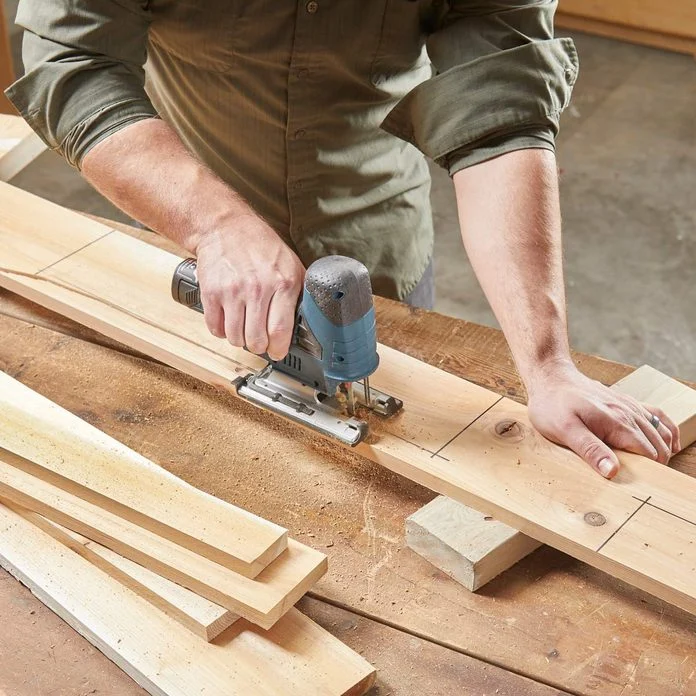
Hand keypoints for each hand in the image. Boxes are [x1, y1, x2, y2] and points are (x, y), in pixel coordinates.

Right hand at [195, 214, 304, 359]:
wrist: (226, 227)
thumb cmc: (260, 246)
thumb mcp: (291, 264)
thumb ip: (299, 292)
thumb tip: (309, 320)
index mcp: (283, 283)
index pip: (281, 330)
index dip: (279, 348)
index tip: (278, 352)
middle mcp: (258, 288)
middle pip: (257, 339)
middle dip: (259, 346)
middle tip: (260, 341)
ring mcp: (232, 292)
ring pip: (235, 337)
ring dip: (240, 339)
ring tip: (244, 329)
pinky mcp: (211, 293)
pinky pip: (215, 328)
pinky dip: (222, 331)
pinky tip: (228, 321)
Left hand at [526, 359, 680, 478]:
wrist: (550, 377)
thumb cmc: (553, 404)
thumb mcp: (565, 431)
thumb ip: (591, 450)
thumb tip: (613, 471)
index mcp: (617, 422)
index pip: (649, 454)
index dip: (648, 472)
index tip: (637, 484)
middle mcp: (629, 413)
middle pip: (658, 445)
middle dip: (657, 465)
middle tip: (640, 481)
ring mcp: (629, 406)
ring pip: (660, 431)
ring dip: (662, 450)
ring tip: (652, 469)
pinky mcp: (625, 402)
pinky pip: (656, 415)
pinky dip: (666, 430)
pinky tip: (668, 443)